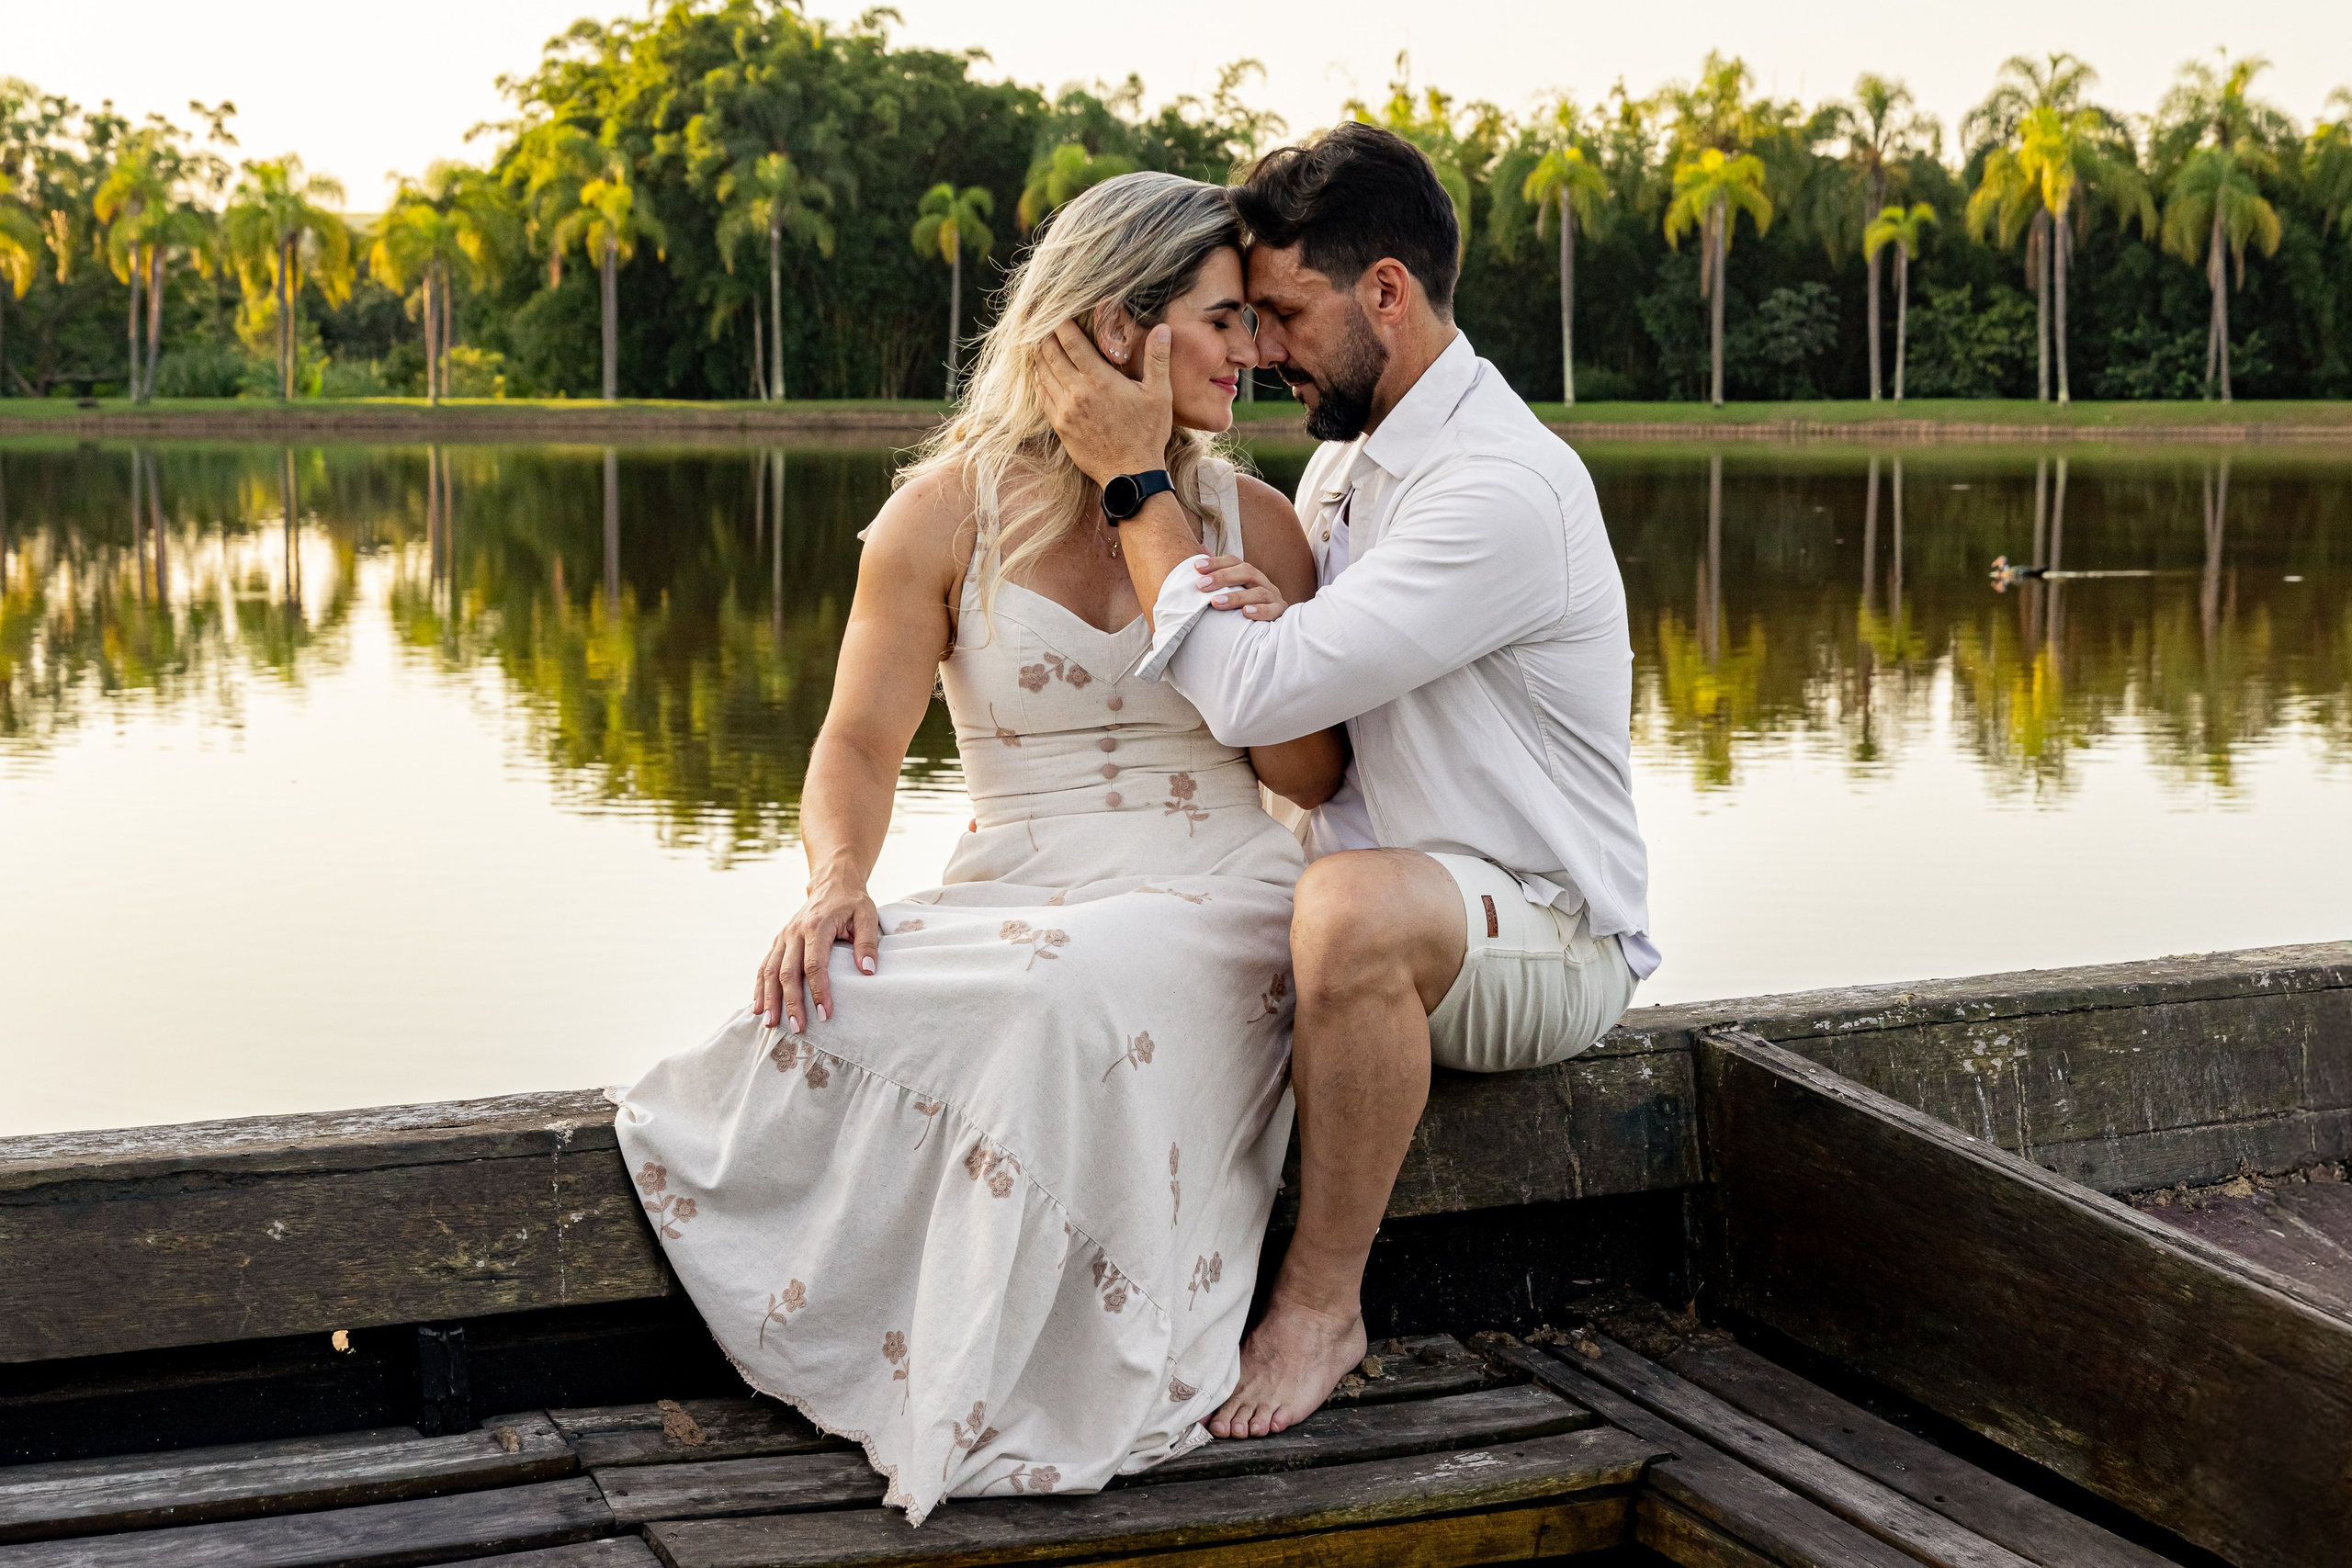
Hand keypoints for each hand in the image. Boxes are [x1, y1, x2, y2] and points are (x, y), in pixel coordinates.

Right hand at [753, 880, 879, 1032]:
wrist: (832, 882)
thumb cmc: (852, 902)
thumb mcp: (867, 916)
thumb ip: (868, 943)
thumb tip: (868, 971)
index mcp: (816, 926)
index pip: (814, 964)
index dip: (819, 991)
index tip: (825, 1014)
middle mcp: (794, 932)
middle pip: (788, 972)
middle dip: (791, 1002)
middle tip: (797, 1028)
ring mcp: (783, 936)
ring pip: (770, 971)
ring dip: (769, 999)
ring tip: (770, 1024)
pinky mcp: (779, 941)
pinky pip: (764, 965)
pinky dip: (759, 987)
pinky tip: (758, 1007)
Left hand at [1034, 320, 1172, 485]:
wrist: (1130, 475)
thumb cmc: (1147, 434)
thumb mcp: (1159, 395)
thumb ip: (1157, 359)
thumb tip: (1163, 329)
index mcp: (1099, 380)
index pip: (1070, 341)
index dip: (1061, 323)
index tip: (1059, 312)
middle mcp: (1076, 392)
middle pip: (1049, 354)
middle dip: (1045, 335)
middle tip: (1044, 322)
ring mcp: (1064, 411)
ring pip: (1041, 373)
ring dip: (1039, 355)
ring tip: (1039, 342)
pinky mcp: (1059, 426)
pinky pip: (1042, 396)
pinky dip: (1039, 379)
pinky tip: (1041, 372)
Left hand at [1195, 555, 1290, 619]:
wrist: (1272, 624)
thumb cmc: (1244, 604)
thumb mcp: (1231, 587)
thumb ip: (1218, 570)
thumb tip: (1202, 547)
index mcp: (1249, 574)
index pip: (1233, 562)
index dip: (1216, 562)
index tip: (1196, 567)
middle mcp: (1261, 581)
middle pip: (1246, 572)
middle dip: (1222, 577)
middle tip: (1201, 585)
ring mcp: (1273, 596)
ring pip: (1258, 592)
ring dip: (1236, 597)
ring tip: (1216, 602)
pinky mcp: (1280, 612)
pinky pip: (1273, 610)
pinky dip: (1260, 611)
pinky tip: (1245, 613)